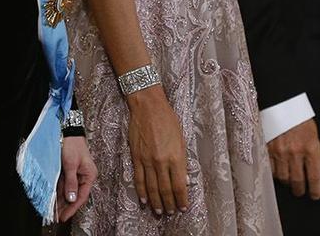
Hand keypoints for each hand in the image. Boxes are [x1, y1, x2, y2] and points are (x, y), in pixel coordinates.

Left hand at [57, 135, 96, 221]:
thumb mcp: (71, 164)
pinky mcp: (68, 171)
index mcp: (89, 175)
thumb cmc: (72, 144)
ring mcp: (76, 174)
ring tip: (54, 211)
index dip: (73, 207)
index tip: (65, 216)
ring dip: (61, 201)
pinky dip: (59, 192)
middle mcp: (84, 176)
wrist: (67, 131)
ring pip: (68, 191)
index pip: (81, 196)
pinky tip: (54, 199)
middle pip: (74, 195)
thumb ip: (71, 182)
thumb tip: (71, 198)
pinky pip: (64, 185)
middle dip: (66, 206)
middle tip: (57, 216)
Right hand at [126, 86, 188, 215]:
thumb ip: (182, 161)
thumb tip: (182, 180)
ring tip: (158, 211)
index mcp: (176, 156)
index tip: (183, 207)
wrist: (148, 107)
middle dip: (169, 204)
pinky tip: (144, 200)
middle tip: (170, 213)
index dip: (181, 199)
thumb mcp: (181, 140)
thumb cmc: (167, 120)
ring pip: (152, 187)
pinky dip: (142, 191)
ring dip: (156, 202)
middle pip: (166, 189)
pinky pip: (139, 178)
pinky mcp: (136, 156)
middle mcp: (162, 161)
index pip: (179, 185)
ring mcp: (147, 160)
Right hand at [267, 118, 319, 198]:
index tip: (315, 195)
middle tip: (300, 191)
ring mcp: (279, 151)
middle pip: (298, 181)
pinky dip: (275, 175)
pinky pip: (270, 169)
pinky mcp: (267, 149)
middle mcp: (295, 152)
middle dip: (300, 190)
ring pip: (283, 178)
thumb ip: (317, 153)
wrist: (280, 102)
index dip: (316, 190)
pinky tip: (278, 173)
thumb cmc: (298, 117)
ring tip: (289, 182)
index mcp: (310, 148)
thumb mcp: (313, 133)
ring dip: (287, 183)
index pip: (315, 177)